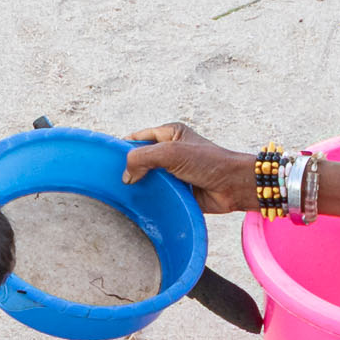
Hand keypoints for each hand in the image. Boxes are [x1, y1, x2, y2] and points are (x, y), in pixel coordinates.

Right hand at [123, 122, 257, 213]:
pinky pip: (158, 194)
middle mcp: (170, 151)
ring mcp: (174, 172)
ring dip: (139, 186)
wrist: (234, 186)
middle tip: (111, 183)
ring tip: (120, 196)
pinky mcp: (178, 190)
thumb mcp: (171, 153)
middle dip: (128, 169)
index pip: (137, 138)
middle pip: (140, 159)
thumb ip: (143, 158)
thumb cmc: (208, 162)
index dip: (123, 149)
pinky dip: (150, 199)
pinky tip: (137, 206)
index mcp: (169, 134)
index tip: (106, 162)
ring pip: (148, 179)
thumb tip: (126, 176)